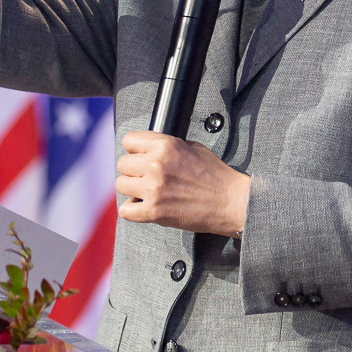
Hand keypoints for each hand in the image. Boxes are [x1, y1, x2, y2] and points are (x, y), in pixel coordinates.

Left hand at [115, 132, 249, 236]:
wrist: (230, 201)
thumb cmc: (215, 176)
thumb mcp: (193, 148)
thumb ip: (168, 146)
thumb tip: (148, 148)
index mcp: (166, 146)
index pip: (129, 140)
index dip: (134, 149)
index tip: (139, 156)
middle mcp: (156, 165)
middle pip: (122, 164)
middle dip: (133, 170)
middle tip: (145, 177)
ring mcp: (153, 189)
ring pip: (121, 185)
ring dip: (132, 189)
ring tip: (146, 192)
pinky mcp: (154, 211)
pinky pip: (126, 210)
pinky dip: (133, 210)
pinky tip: (144, 207)